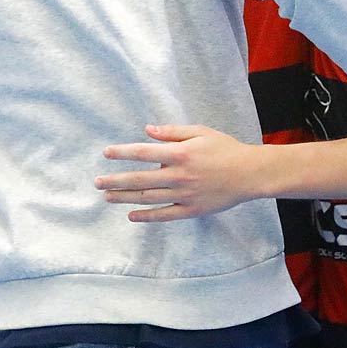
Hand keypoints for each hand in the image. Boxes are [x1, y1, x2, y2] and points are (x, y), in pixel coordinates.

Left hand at [98, 124, 263, 221]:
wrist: (249, 174)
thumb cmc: (225, 149)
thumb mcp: (200, 132)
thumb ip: (172, 132)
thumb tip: (147, 130)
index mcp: (180, 154)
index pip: (143, 153)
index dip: (122, 153)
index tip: (106, 154)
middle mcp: (178, 176)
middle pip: (139, 179)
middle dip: (115, 181)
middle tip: (96, 182)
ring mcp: (184, 195)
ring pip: (147, 198)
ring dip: (124, 198)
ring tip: (106, 196)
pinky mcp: (191, 210)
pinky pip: (164, 215)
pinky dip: (146, 216)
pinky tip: (132, 215)